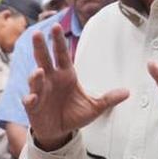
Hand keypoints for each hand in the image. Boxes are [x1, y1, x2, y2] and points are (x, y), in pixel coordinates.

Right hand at [23, 24, 128, 150]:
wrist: (59, 131)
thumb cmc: (73, 115)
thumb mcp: (94, 107)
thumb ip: (108, 99)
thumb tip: (127, 92)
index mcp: (65, 75)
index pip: (61, 54)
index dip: (58, 41)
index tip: (56, 27)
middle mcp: (50, 79)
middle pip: (43, 59)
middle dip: (40, 47)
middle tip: (37, 34)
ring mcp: (40, 92)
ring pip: (34, 79)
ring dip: (35, 75)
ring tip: (39, 72)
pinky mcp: (33, 106)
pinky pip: (29, 100)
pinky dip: (30, 98)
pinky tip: (32, 98)